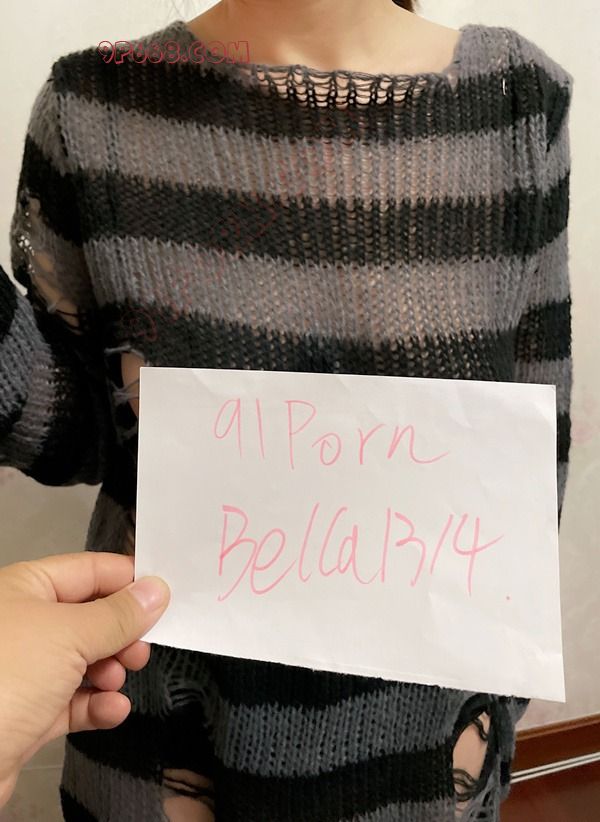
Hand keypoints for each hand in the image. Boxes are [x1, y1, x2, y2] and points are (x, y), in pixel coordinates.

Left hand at [0, 552, 169, 806]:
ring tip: (117, 681)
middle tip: (141, 649)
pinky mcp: (26, 713)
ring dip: (110, 670)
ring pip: (84, 660)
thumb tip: (157, 590)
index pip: (89, 570)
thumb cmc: (6, 676)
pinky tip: (112, 710)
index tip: (165, 596)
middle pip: (90, 616)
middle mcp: (23, 623)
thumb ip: (119, 614)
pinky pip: (73, 701)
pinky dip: (97, 704)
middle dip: (122, 633)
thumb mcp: (70, 634)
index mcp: (25, 588)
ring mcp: (24, 670)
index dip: (128, 580)